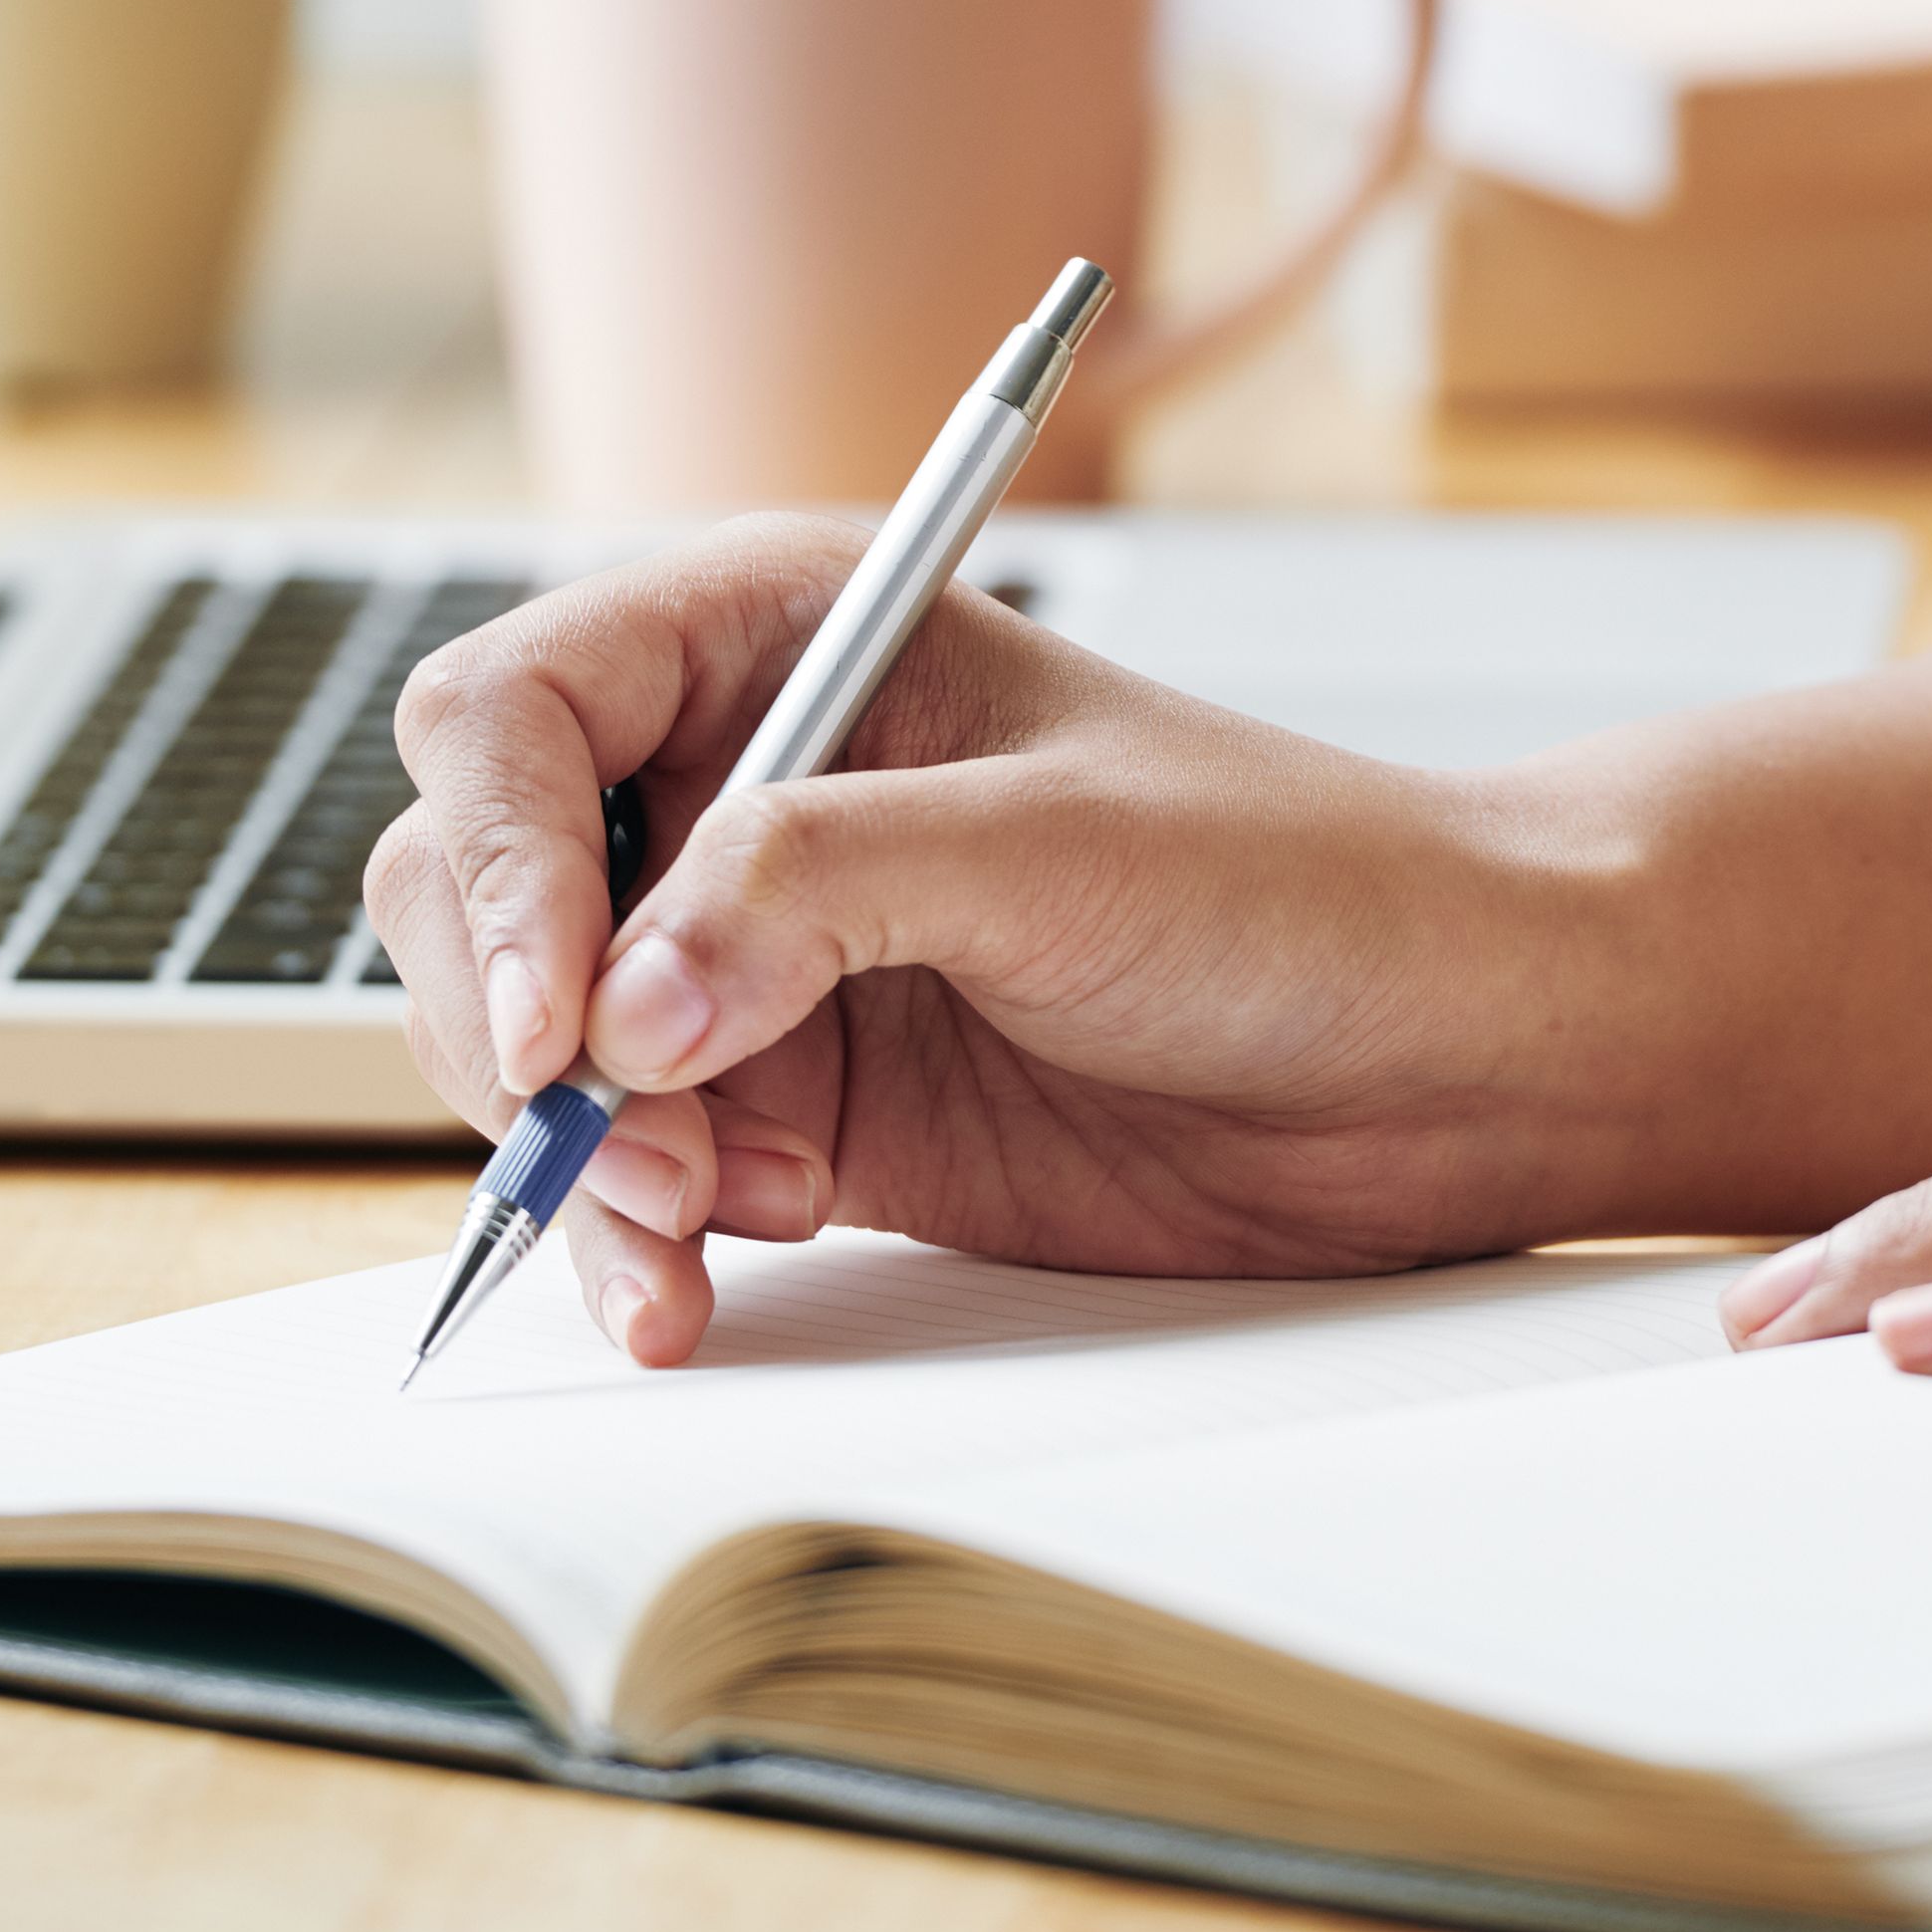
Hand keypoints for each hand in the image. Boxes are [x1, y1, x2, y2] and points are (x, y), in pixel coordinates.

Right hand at [366, 519, 1614, 1365]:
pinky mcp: (800, 1105)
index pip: (523, 711)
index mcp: (790, 638)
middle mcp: (746, 787)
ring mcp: (759, 957)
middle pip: (482, 885)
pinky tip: (686, 1294)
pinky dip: (632, 1242)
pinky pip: (638, 1172)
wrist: (1449, 1057)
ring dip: (574, 1155)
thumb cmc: (1299, 881)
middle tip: (624, 1144)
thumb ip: (818, 891)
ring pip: (539, 1048)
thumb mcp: (1055, 848)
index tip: (572, 1012)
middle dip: (520, 1024)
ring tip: (688, 1235)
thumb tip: (617, 1006)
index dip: (502, 855)